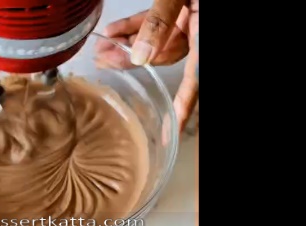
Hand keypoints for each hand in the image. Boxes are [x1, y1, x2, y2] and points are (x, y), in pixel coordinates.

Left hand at [95, 0, 198, 132]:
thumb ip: (160, 21)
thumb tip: (140, 55)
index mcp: (203, 38)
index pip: (193, 82)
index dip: (182, 108)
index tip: (170, 133)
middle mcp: (196, 35)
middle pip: (164, 58)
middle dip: (131, 62)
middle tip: (103, 62)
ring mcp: (187, 22)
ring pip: (156, 42)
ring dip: (128, 44)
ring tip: (102, 47)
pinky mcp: (179, 9)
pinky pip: (156, 23)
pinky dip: (135, 27)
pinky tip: (113, 31)